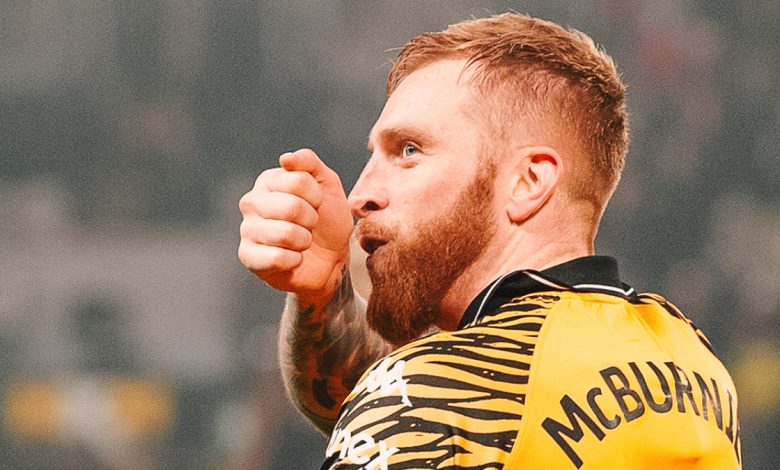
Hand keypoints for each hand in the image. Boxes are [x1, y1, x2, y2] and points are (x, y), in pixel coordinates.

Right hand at [238, 149, 353, 300]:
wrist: (331, 258)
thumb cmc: (327, 219)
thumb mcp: (327, 184)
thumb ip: (309, 163)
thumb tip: (285, 158)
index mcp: (268, 180)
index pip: (298, 180)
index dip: (316, 196)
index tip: (316, 204)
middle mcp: (252, 202)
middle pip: (291, 207)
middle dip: (311, 219)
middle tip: (310, 225)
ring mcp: (247, 229)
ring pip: (286, 233)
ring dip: (304, 241)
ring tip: (302, 241)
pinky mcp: (248, 256)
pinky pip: (277, 257)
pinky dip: (295, 260)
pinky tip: (293, 258)